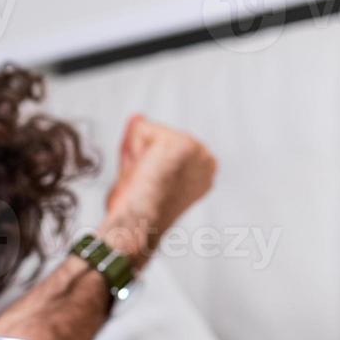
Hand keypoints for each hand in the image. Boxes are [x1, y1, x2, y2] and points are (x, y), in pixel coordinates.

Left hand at [103, 115, 216, 259]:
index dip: (146, 163)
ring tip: (142, 179)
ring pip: (148, 132)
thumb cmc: (135, 212)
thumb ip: (139, 143)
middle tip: (142, 182)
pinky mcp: (182, 143)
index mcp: (204, 171)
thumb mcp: (139, 173)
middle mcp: (207, 160)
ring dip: (136, 154)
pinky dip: (132, 149)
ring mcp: (197, 149)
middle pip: (157, 135)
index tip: (148, 184)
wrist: (136, 223)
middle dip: (141, 155)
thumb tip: (136, 116)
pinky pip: (140, 130)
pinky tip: (142, 171)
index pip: (163, 146)